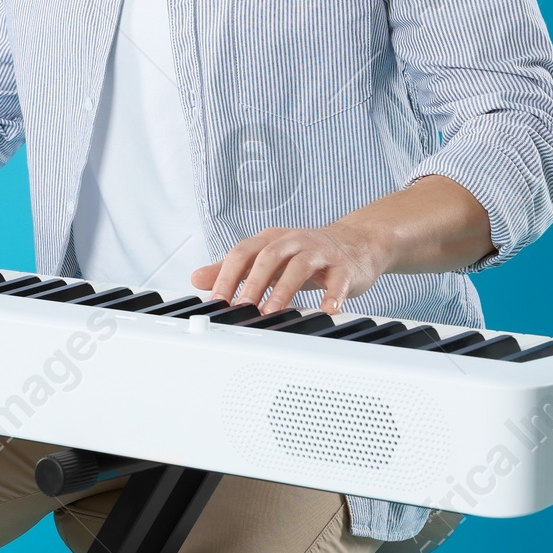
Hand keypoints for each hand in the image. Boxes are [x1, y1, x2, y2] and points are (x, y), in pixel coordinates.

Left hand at [192, 219, 393, 314]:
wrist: (356, 242)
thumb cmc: (306, 253)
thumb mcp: (268, 258)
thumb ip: (233, 269)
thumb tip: (196, 278)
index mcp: (271, 240)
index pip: (242, 253)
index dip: (226, 276)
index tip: (216, 302)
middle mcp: (294, 241)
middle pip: (268, 257)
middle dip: (252, 284)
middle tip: (241, 309)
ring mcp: (320, 252)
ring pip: (299, 266)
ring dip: (283, 291)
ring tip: (272, 312)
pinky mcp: (344, 267)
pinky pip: (338, 281)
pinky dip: (331, 297)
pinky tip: (325, 311)